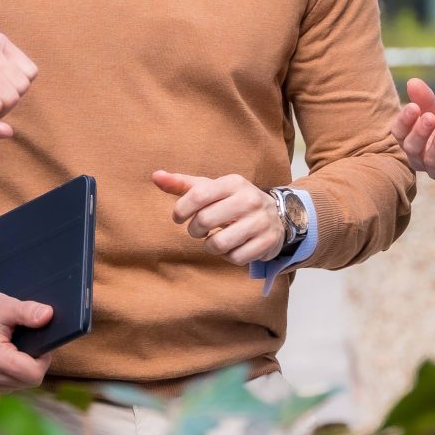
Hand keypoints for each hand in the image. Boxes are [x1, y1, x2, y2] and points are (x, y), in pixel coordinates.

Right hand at [0, 285, 52, 389]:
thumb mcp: (4, 306)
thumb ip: (27, 312)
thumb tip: (48, 316)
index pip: (32, 374)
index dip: (43, 359)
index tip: (40, 344)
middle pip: (28, 381)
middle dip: (33, 363)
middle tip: (27, 342)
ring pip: (18, 385)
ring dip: (22, 369)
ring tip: (13, 347)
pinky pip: (6, 386)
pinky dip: (10, 374)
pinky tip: (4, 356)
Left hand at [154, 170, 287, 264]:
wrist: (279, 215)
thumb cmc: (233, 201)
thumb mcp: (212, 189)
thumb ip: (182, 184)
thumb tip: (155, 176)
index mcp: (233, 182)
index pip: (197, 195)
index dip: (181, 210)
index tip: (179, 217)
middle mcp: (249, 199)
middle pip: (205, 221)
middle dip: (195, 230)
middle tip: (199, 229)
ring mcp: (260, 222)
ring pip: (219, 244)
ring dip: (210, 246)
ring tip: (215, 239)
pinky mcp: (267, 242)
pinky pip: (235, 258)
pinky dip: (228, 257)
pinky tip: (233, 246)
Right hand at [392, 78, 434, 195]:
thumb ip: (425, 98)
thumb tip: (412, 81)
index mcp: (411, 139)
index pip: (399, 133)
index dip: (404, 121)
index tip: (414, 107)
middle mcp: (419, 157)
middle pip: (412, 148)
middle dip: (419, 133)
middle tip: (429, 117)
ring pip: (431, 162)